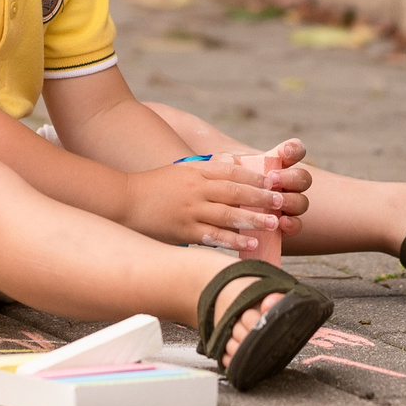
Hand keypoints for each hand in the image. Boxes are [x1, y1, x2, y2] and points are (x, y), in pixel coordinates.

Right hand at [120, 159, 300, 250]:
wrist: (125, 201)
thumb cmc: (155, 186)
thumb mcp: (182, 169)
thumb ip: (208, 166)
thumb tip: (234, 161)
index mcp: (196, 172)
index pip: (230, 172)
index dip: (254, 177)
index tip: (273, 181)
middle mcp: (195, 190)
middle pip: (234, 192)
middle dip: (260, 197)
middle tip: (281, 202)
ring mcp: (190, 211)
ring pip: (227, 215)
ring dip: (252, 219)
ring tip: (273, 224)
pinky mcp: (184, 231)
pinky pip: (213, 236)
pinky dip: (232, 240)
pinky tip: (249, 244)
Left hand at [219, 140, 312, 238]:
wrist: (221, 213)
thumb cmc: (224, 186)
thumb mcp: (223, 172)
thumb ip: (227, 164)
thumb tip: (230, 162)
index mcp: (276, 165)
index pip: (294, 152)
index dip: (294, 149)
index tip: (284, 151)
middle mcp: (287, 185)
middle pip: (303, 178)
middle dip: (290, 177)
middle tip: (273, 179)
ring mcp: (288, 206)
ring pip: (301, 202)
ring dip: (291, 201)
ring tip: (277, 203)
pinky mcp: (284, 226)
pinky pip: (297, 226)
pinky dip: (292, 224)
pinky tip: (281, 222)